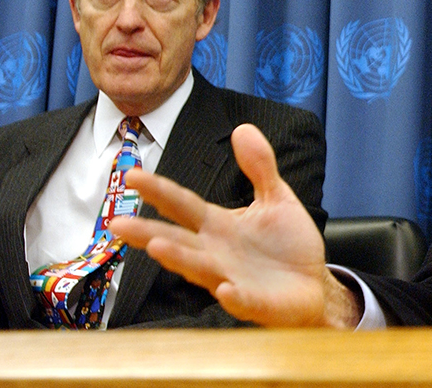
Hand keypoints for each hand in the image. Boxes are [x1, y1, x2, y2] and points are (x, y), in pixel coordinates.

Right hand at [110, 123, 359, 327]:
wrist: (313, 284)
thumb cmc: (288, 244)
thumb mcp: (276, 198)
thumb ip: (259, 167)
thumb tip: (242, 128)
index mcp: (219, 225)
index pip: (183, 205)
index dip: (159, 191)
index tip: (132, 175)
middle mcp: (217, 253)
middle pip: (178, 240)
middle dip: (149, 233)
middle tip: (118, 224)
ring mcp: (232, 279)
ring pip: (200, 269)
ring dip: (180, 260)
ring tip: (158, 247)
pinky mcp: (255, 303)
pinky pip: (242, 301)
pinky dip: (234, 297)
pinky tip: (225, 289)